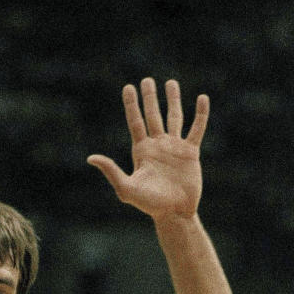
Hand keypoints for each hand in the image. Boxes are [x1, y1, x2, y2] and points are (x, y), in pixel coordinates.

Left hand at [89, 78, 207, 220]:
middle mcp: (158, 145)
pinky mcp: (191, 152)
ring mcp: (175, 147)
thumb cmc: (149, 204)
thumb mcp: (127, 188)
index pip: (135, 121)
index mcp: (142, 151)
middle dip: (150, 97)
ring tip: (171, 82)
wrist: (174, 213)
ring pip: (174, 117)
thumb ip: (111, 171)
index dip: (131, 104)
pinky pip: (196, 128)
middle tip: (147, 80)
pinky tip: (202, 98)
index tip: (128, 87)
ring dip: (173, 100)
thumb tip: (91, 158)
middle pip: (153, 115)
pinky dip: (200, 114)